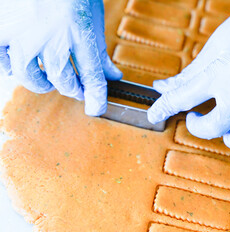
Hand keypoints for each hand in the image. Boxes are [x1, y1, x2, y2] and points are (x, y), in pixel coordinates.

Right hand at [0, 0, 121, 115]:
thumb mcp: (92, 18)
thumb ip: (100, 50)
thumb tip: (113, 75)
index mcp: (81, 33)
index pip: (93, 76)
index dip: (97, 98)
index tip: (96, 109)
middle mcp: (53, 38)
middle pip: (64, 81)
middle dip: (73, 89)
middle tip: (75, 87)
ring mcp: (25, 35)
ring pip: (32, 77)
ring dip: (43, 84)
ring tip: (48, 79)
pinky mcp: (2, 31)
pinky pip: (4, 61)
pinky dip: (12, 67)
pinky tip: (21, 63)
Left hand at [148, 8, 229, 150]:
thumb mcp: (208, 53)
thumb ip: (185, 77)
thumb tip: (160, 88)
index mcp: (220, 72)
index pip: (183, 98)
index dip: (164, 108)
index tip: (154, 115)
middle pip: (214, 127)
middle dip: (198, 127)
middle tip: (195, 118)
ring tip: (228, 130)